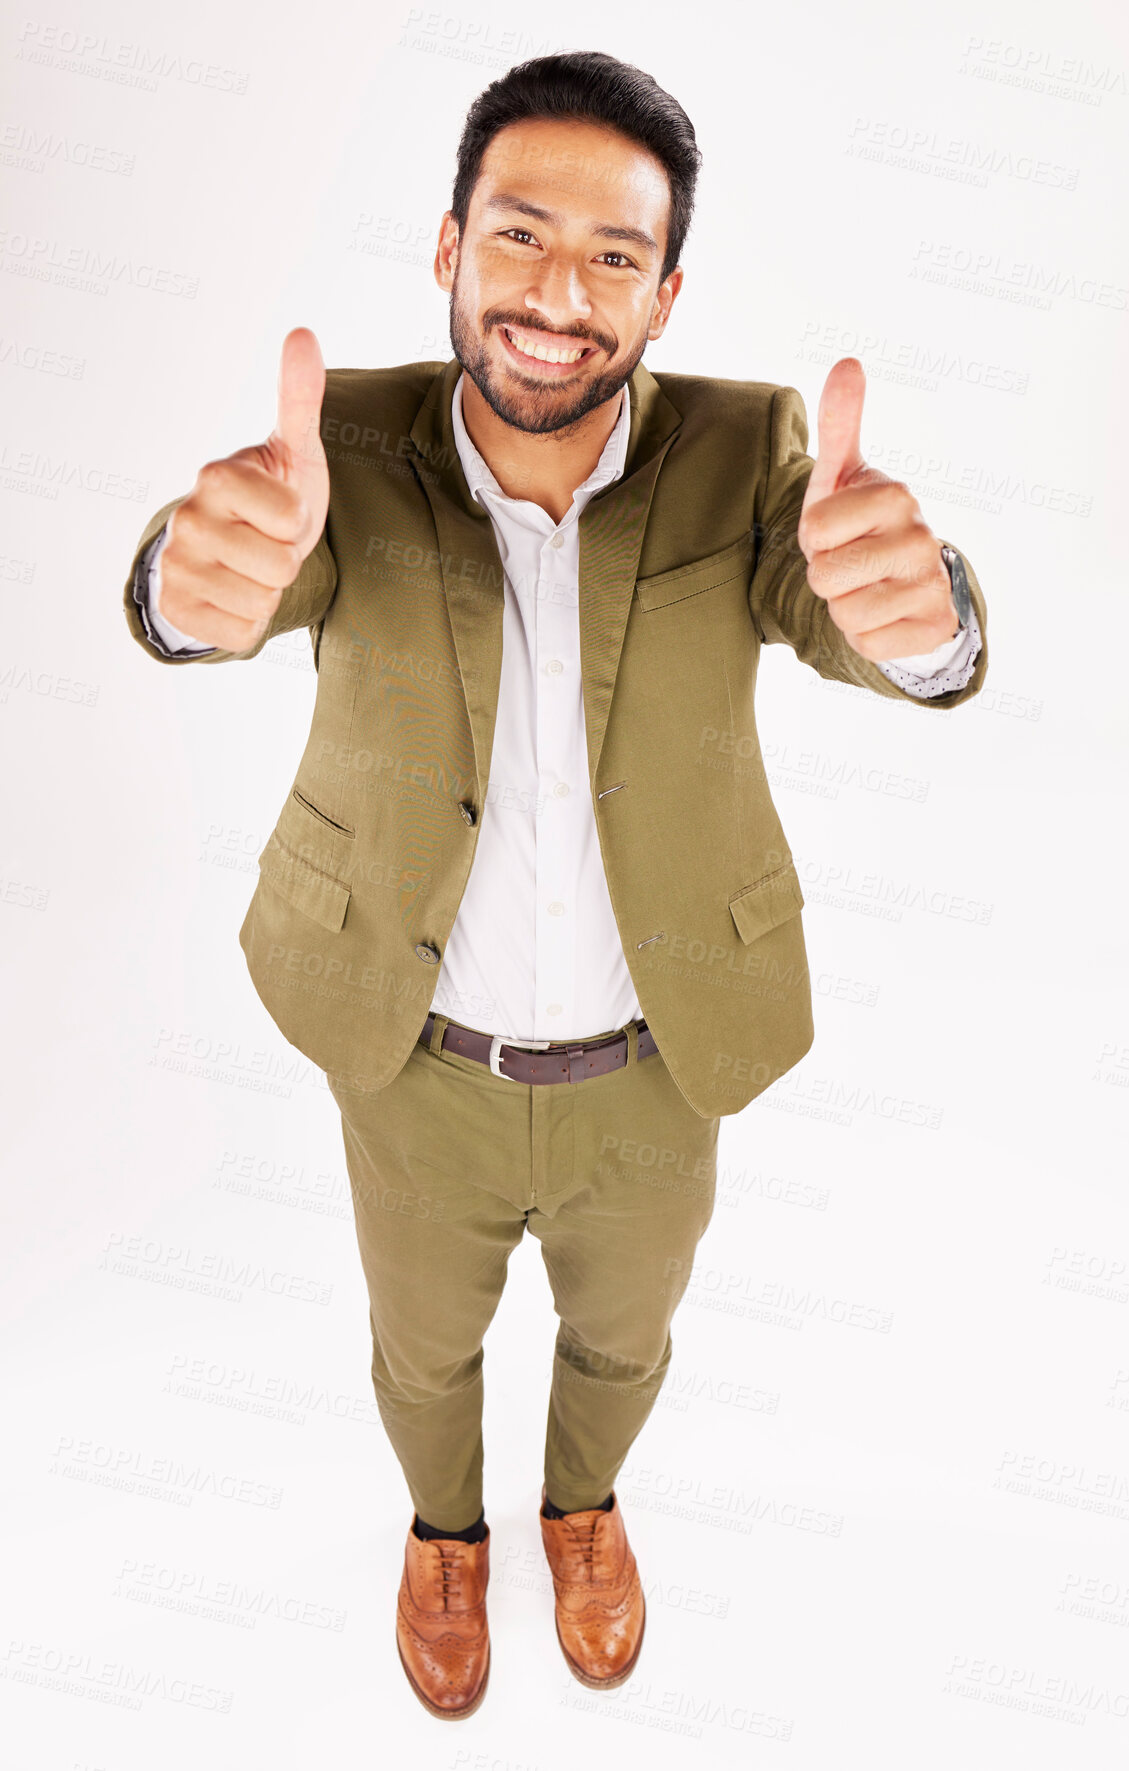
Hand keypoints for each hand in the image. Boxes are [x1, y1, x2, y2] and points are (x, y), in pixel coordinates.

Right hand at [158, 327, 329, 653]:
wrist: (234, 549)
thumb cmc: (273, 495)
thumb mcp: (294, 449)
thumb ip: (300, 398)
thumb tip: (303, 334)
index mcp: (215, 475)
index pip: (291, 518)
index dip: (298, 520)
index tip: (279, 509)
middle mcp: (187, 519)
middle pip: (281, 565)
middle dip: (286, 559)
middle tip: (267, 542)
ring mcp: (177, 568)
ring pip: (264, 602)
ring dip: (270, 591)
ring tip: (253, 567)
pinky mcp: (179, 612)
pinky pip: (244, 633)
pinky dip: (250, 621)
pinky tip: (235, 595)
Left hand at [797, 357, 959, 661]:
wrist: (907, 579)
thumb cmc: (861, 523)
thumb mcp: (843, 475)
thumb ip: (841, 422)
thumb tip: (849, 362)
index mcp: (896, 495)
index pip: (814, 530)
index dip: (814, 538)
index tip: (837, 532)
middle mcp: (922, 537)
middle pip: (827, 575)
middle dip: (826, 576)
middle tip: (850, 563)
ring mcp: (932, 585)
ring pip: (847, 614)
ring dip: (844, 607)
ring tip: (866, 587)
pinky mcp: (934, 628)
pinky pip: (869, 644)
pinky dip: (867, 637)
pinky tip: (885, 614)